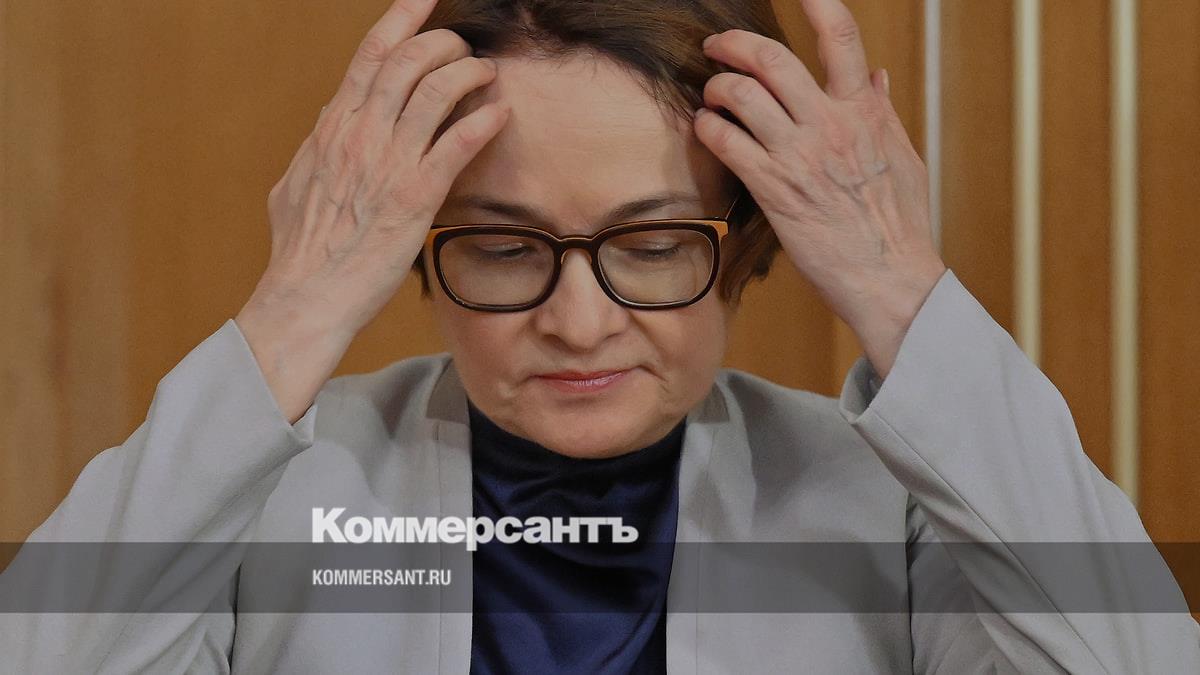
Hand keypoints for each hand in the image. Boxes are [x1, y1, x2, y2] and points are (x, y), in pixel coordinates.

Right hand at [236, 0, 509, 420]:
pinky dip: (484, 121)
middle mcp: (361, 134)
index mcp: (333, 128)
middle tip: (464, 46)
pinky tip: (501, 113)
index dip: (401, 20)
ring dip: (469, 73)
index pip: (370, 56)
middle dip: (444, 42)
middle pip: (409, 61)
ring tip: (487, 74)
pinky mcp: (415, 196)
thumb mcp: (293, 186)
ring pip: (437, 91)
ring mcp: (388, 163)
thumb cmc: (301, 250)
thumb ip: (315, 152)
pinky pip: (457, 143)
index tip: (423, 0)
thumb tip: (323, 131)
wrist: (307, 295)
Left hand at [693, 0, 945, 378]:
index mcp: (864, 112)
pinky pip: (727, 143)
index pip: (841, 39)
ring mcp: (798, 156)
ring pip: (742, 96)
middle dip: (735, 44)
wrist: (890, 278)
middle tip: (718, 46)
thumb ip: (882, 112)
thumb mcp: (903, 157)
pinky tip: (706, 128)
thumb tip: (875, 75)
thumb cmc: (898, 224)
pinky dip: (708, 128)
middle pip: (772, 59)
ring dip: (717, 87)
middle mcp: (830, 125)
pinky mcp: (773, 189)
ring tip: (712, 94)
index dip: (818, 5)